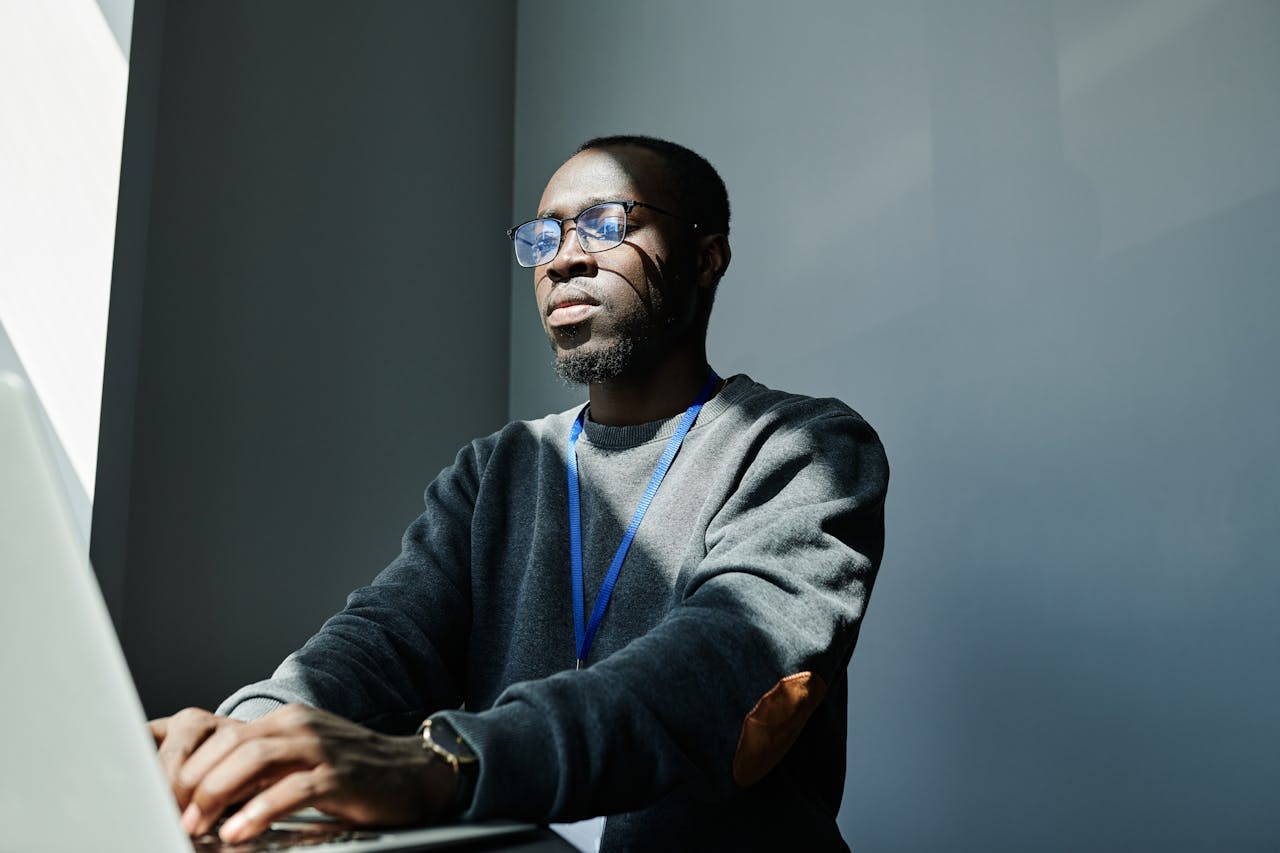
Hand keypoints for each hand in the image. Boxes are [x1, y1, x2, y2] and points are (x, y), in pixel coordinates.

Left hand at [149, 704, 455, 843]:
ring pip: (256, 758)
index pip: (222, 736)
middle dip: (193, 782)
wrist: (412, 773)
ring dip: (218, 793)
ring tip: (196, 825)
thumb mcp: (299, 763)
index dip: (187, 768)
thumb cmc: (350, 772)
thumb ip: (257, 773)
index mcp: (286, 721)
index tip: (161, 799)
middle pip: (232, 743)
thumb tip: (202, 800)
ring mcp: (322, 748)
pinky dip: (261, 810)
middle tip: (170, 815)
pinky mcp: (342, 775)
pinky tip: (240, 831)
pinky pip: (294, 789)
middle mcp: (301, 727)